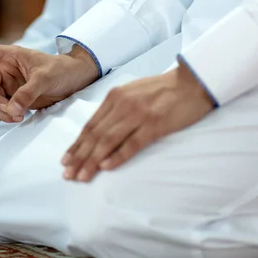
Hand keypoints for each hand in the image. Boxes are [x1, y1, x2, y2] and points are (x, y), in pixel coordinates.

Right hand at [0, 39, 98, 121]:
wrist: (76, 82)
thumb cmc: (62, 71)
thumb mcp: (45, 80)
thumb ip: (26, 95)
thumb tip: (12, 111)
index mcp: (9, 56)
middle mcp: (5, 70)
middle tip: (11, 112)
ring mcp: (9, 85)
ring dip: (2, 111)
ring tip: (20, 116)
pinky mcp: (14, 99)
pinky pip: (2, 109)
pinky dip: (7, 116)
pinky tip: (20, 117)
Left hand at [61, 61, 214, 181]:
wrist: (193, 81)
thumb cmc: (162, 90)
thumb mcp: (131, 93)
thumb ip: (115, 109)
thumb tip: (98, 131)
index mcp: (114, 98)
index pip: (90, 126)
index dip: (76, 145)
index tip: (65, 160)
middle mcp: (121, 105)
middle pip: (95, 135)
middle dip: (79, 156)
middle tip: (68, 174)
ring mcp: (138, 114)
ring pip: (108, 141)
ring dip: (93, 160)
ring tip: (81, 176)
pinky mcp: (155, 124)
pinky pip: (132, 143)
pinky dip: (118, 156)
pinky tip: (106, 167)